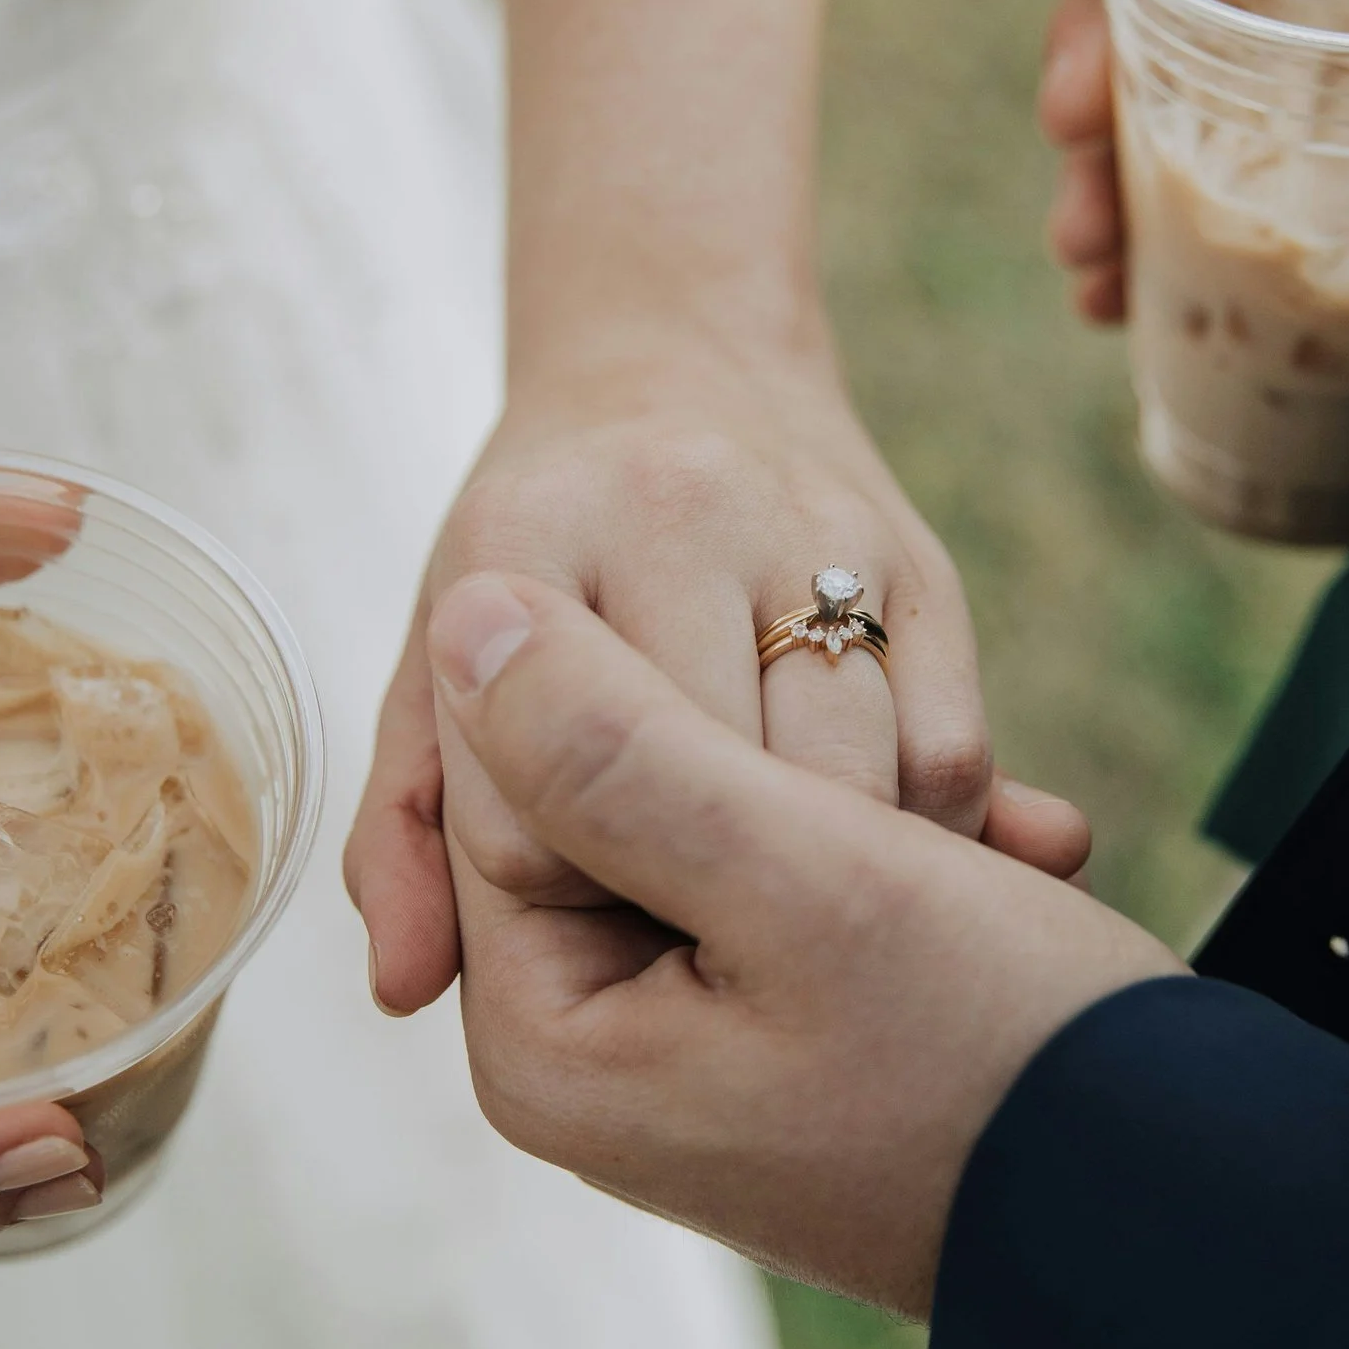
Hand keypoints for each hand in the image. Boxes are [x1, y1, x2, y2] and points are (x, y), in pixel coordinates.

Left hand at [346, 352, 1029, 1015]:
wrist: (684, 357)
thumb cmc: (541, 559)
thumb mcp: (442, 669)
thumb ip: (414, 828)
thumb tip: (403, 990)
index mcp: (520, 543)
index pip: (535, 821)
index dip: (559, 887)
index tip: (582, 883)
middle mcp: (672, 512)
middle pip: (697, 813)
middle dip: (692, 897)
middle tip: (694, 922)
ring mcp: (813, 533)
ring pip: (838, 794)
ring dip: (821, 878)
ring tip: (783, 897)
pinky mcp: (928, 567)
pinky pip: (946, 760)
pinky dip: (919, 835)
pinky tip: (864, 845)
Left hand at [422, 572, 1182, 1315]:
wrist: (1197, 1205)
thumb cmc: (997, 1053)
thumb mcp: (798, 876)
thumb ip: (611, 748)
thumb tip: (474, 618)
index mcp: (553, 1037)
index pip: (507, 778)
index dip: (641, 696)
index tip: (787, 733)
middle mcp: (608, 1052)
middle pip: (621, 802)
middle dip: (769, 758)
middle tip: (899, 811)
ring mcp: (709, 1045)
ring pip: (739, 819)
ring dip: (866, 795)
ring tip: (979, 851)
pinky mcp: (807, 1027)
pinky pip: (818, 879)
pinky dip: (914, 850)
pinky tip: (1022, 858)